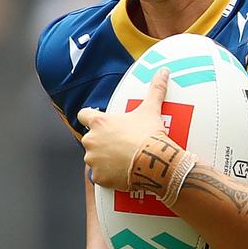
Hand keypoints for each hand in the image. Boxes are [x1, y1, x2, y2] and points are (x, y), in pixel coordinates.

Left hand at [77, 68, 170, 190]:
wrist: (154, 162)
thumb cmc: (149, 135)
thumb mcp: (151, 110)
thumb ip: (155, 89)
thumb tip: (164, 71)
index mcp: (99, 122)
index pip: (83, 115)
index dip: (90, 117)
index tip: (98, 121)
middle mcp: (91, 140)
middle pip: (90, 139)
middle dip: (101, 142)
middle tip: (120, 144)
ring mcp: (93, 160)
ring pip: (93, 159)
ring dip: (103, 159)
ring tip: (122, 160)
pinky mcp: (98, 177)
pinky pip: (100, 177)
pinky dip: (108, 176)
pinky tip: (121, 173)